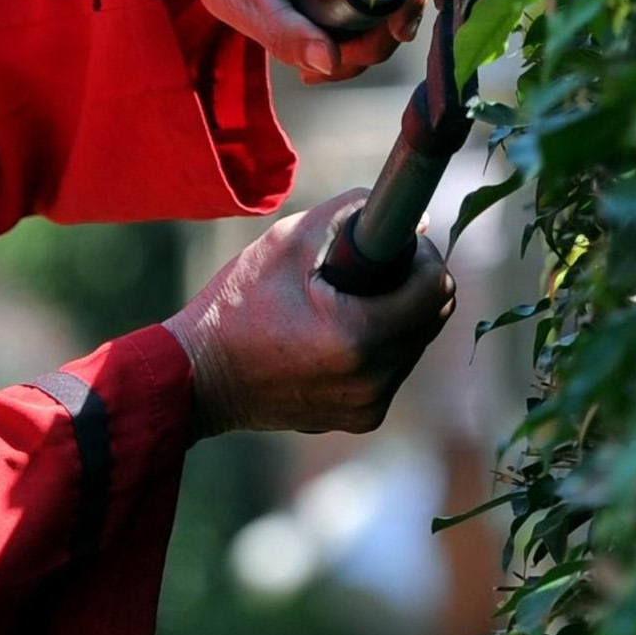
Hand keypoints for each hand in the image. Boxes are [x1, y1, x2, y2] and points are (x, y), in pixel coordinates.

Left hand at [153, 0, 426, 83]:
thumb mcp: (242, 5)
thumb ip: (287, 36)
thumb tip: (331, 62)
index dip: (403, 0)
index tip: (387, 38)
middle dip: (375, 35)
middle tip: (329, 67)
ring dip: (367, 32)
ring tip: (318, 59)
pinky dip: (361, 11)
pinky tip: (324, 38)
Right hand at [164, 191, 454, 438]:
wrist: (199, 378)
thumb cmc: (237, 305)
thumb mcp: (289, 241)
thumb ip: (352, 215)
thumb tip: (413, 220)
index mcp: (357, 337)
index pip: (437, 288)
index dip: (424, 257)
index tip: (397, 245)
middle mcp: (372, 381)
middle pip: (433, 317)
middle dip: (413, 285)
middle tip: (370, 270)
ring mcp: (368, 406)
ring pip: (415, 344)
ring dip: (398, 316)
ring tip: (346, 303)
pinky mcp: (361, 419)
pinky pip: (393, 369)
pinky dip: (380, 346)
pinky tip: (337, 334)